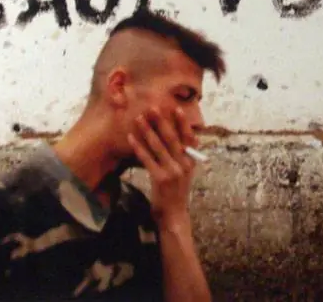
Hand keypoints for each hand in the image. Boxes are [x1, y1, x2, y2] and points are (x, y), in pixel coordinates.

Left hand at [127, 107, 196, 226]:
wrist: (174, 214)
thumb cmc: (176, 191)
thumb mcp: (185, 173)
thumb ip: (182, 156)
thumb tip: (174, 136)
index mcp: (192, 161)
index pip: (189, 138)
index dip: (183, 123)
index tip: (175, 108)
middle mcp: (184, 165)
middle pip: (172, 138)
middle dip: (161, 121)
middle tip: (152, 108)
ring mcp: (173, 171)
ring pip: (158, 146)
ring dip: (147, 130)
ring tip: (139, 118)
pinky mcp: (160, 179)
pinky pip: (147, 159)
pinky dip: (138, 147)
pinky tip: (131, 138)